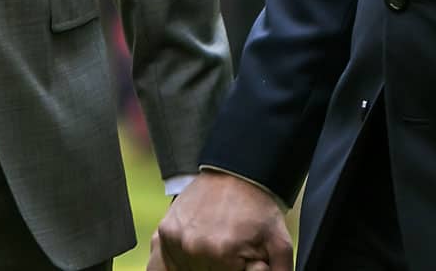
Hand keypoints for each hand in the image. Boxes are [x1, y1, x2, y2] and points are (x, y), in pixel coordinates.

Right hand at [149, 172, 292, 270]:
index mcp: (223, 253)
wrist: (237, 173)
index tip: (240, 259)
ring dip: (194, 268)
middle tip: (227, 252)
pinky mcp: (164, 233)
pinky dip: (167, 268)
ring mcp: (176, 240)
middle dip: (218, 269)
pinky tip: (181, 264)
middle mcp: (195, 248)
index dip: (237, 270)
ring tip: (210, 252)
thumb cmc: (259, 211)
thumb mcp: (278, 243)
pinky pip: (157, 266)